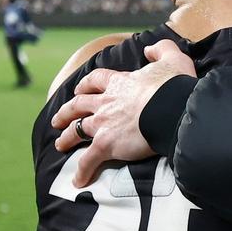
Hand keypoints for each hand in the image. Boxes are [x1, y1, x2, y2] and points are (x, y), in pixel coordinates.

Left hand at [51, 40, 195, 186]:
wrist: (171, 109)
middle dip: (66, 112)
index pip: (95, 80)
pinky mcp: (105, 145)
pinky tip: (78, 181)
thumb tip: (149, 49)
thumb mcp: (172, 59)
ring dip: (67, 138)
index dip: (85, 85)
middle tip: (58, 119)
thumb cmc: (173, 86)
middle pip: (78, 105)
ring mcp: (103, 123)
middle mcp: (105, 102)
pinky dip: (82, 171)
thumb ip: (160, 49)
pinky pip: (88, 160)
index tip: (80, 90)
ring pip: (77, 130)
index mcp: (119, 82)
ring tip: (60, 145)